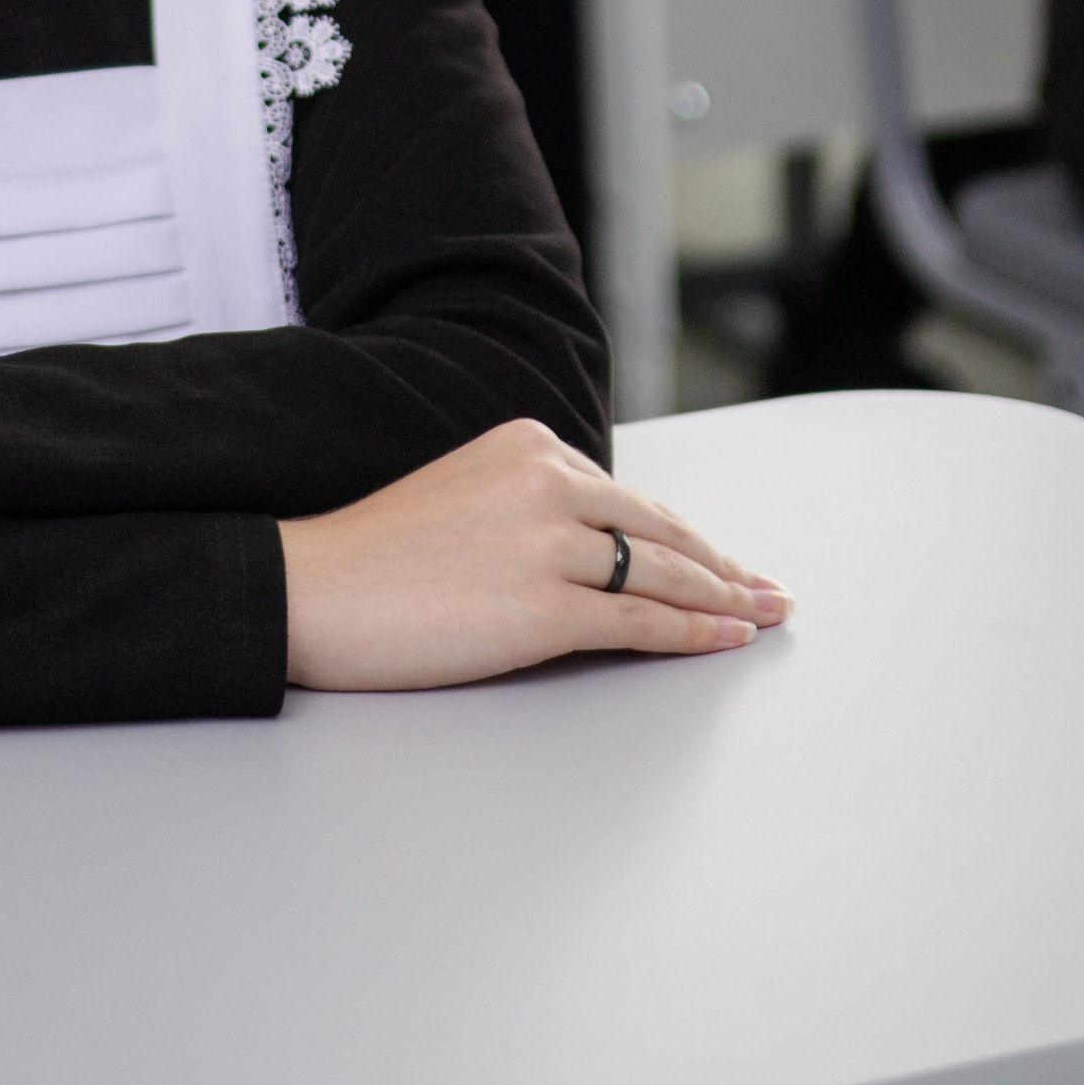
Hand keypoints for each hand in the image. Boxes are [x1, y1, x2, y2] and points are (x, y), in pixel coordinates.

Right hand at [280, 421, 789, 690]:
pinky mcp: (542, 606)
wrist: (314, 588)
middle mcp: (546, 480)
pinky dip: (691, 633)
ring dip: (722, 601)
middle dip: (723, 567)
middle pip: (660, 532)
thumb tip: (604, 551)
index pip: (628, 499)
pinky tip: (723, 639)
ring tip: (760, 617)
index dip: (687, 536)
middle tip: (768, 591)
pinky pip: (639, 621)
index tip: (725, 560)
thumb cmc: (378, 556)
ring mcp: (547, 543)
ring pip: (662, 575)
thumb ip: (531, 506)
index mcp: (528, 445)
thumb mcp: (468, 495)